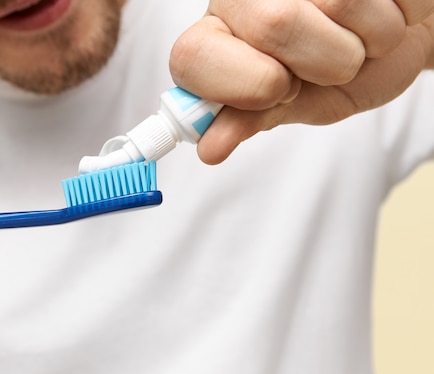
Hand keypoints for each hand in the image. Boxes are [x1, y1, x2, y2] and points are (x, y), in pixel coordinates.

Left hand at [170, 0, 433, 163]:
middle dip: (318, 66)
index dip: (241, 86)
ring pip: (336, 5)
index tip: (275, 92)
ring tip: (352, 42)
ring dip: (358, 45)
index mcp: (216, 36)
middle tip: (321, 66)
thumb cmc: (331, 78)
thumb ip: (247, 119)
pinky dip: (390, 21)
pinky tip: (375, 17)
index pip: (191, 57)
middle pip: (274, 24)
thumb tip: (210, 149)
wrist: (392, 47)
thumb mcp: (287, 107)